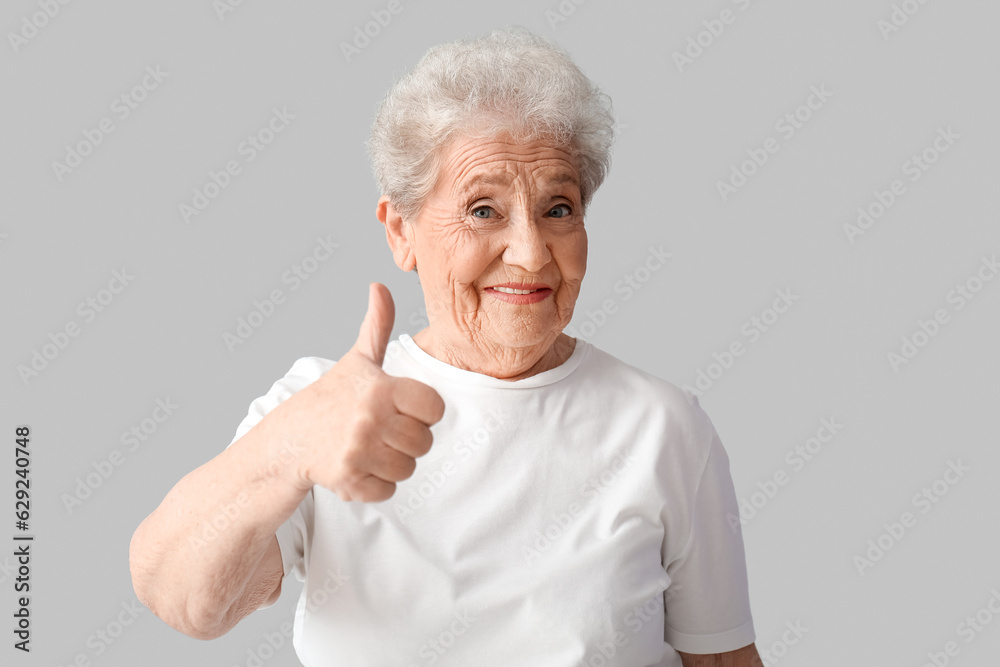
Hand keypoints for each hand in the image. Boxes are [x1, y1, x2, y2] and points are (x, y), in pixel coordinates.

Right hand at [280, 282, 444, 501]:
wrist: (291, 438)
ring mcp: (359, 450)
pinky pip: (388, 491)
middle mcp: (371, 418)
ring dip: (393, 464)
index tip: (400, 408)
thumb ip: (376, 325)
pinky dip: (376, 485)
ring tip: (369, 448)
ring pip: (409, 468)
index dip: (421, 411)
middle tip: (381, 432)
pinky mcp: (349, 480)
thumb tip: (380, 286)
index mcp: (381, 387)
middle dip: (407, 441)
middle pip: (424, 442)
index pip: (435, 408)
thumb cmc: (333, 398)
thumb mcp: (357, 361)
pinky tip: (358, 466)